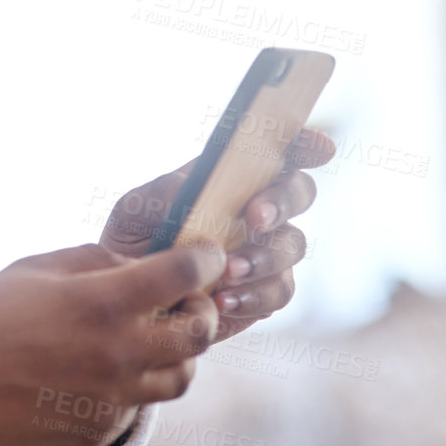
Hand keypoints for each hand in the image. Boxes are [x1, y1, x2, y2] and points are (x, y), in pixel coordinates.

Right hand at [0, 243, 223, 445]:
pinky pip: (140, 405)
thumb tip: (131, 264)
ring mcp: (114, 399)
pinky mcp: (102, 432)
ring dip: (179, 353)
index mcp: (100, 303)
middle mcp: (118, 354)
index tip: (204, 255)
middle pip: (199, 331)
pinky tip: (105, 373)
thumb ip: (88, 261)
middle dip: (203, 308)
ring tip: (154, 340)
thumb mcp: (26, 272)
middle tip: (189, 300)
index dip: (204, 258)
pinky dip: (136, 386)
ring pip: (182, 377)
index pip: (183, 274)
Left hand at [100, 128, 336, 341]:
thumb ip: (162, 192)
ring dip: (264, 256)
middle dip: (283, 201)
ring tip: (227, 272)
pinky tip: (223, 300)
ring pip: (293, 245)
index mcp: (233, 178)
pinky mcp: (264, 293)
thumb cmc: (132, 242)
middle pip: (299, 193)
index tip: (319, 148)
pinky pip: (278, 292)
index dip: (305, 145)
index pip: (279, 151)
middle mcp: (259, 210)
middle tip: (255, 217)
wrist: (127, 301)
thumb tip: (191, 184)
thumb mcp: (134, 210)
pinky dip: (254, 296)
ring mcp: (267, 252)